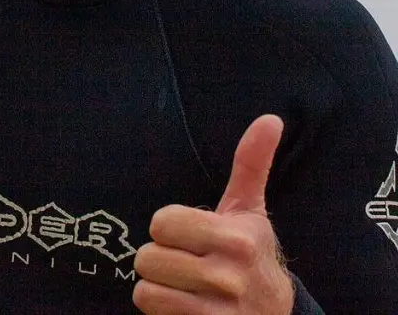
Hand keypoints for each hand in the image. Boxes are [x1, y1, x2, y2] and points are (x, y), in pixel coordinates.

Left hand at [132, 114, 293, 313]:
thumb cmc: (252, 255)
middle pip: (147, 257)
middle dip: (159, 259)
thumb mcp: (250, 210)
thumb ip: (251, 162)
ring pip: (145, 291)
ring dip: (157, 288)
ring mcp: (217, 313)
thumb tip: (270, 118)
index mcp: (236, 238)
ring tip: (183, 287)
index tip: (188, 235)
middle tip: (184, 263)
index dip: (167, 228)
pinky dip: (162, 313)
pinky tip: (185, 308)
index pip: (161, 223)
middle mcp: (228, 277)